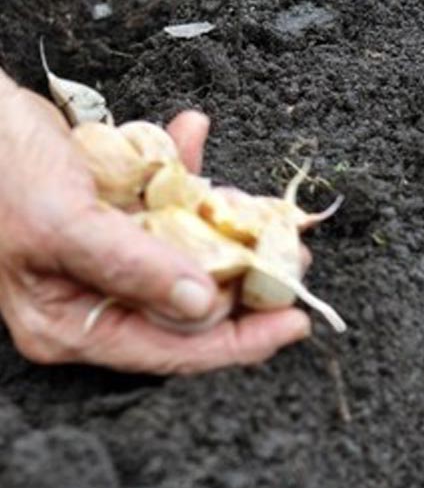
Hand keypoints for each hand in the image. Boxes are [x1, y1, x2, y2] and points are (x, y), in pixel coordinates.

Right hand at [0, 70, 310, 372]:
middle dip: (247, 282)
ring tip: (269, 214)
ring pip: (191, 258)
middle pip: (191, 309)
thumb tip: (200, 304)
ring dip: (229, 228)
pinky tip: (191, 135)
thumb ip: (133, 266)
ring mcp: (110, 260)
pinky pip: (170, 206)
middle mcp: (95, 300)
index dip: (241, 341)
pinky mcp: (118, 219)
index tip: (295, 323)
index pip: (172, 352)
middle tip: (292, 258)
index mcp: (73, 324)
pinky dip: (189, 175)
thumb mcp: (64, 223)